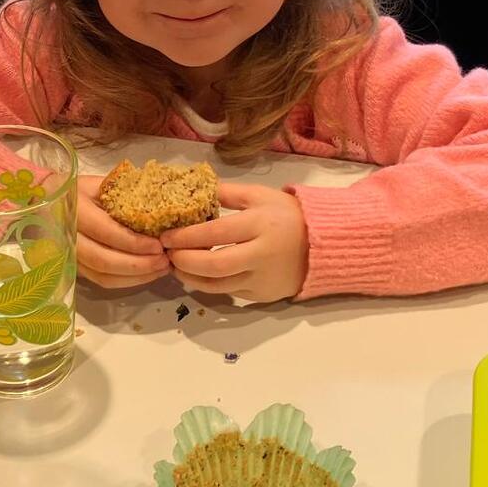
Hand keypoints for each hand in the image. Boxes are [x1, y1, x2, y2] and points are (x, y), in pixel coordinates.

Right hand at [75, 175, 170, 289]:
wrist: (51, 202)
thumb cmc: (83, 190)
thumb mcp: (102, 184)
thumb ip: (125, 198)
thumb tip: (161, 213)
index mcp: (75, 209)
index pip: (105, 231)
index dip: (133, 242)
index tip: (158, 245)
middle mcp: (67, 236)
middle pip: (103, 260)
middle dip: (138, 265)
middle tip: (164, 261)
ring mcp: (69, 256)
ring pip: (103, 275)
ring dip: (136, 277)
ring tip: (161, 268)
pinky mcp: (76, 268)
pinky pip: (101, 281)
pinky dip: (127, 281)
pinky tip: (147, 274)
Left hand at [160, 182, 308, 303]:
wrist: (322, 245)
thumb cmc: (287, 215)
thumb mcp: (260, 195)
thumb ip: (227, 193)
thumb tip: (192, 190)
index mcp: (260, 225)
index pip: (216, 233)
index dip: (186, 236)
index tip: (165, 235)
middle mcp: (261, 255)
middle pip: (214, 265)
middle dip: (184, 261)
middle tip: (167, 254)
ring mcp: (262, 279)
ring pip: (217, 286)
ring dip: (190, 278)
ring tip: (176, 266)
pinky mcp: (262, 296)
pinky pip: (229, 293)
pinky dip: (208, 285)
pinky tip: (196, 275)